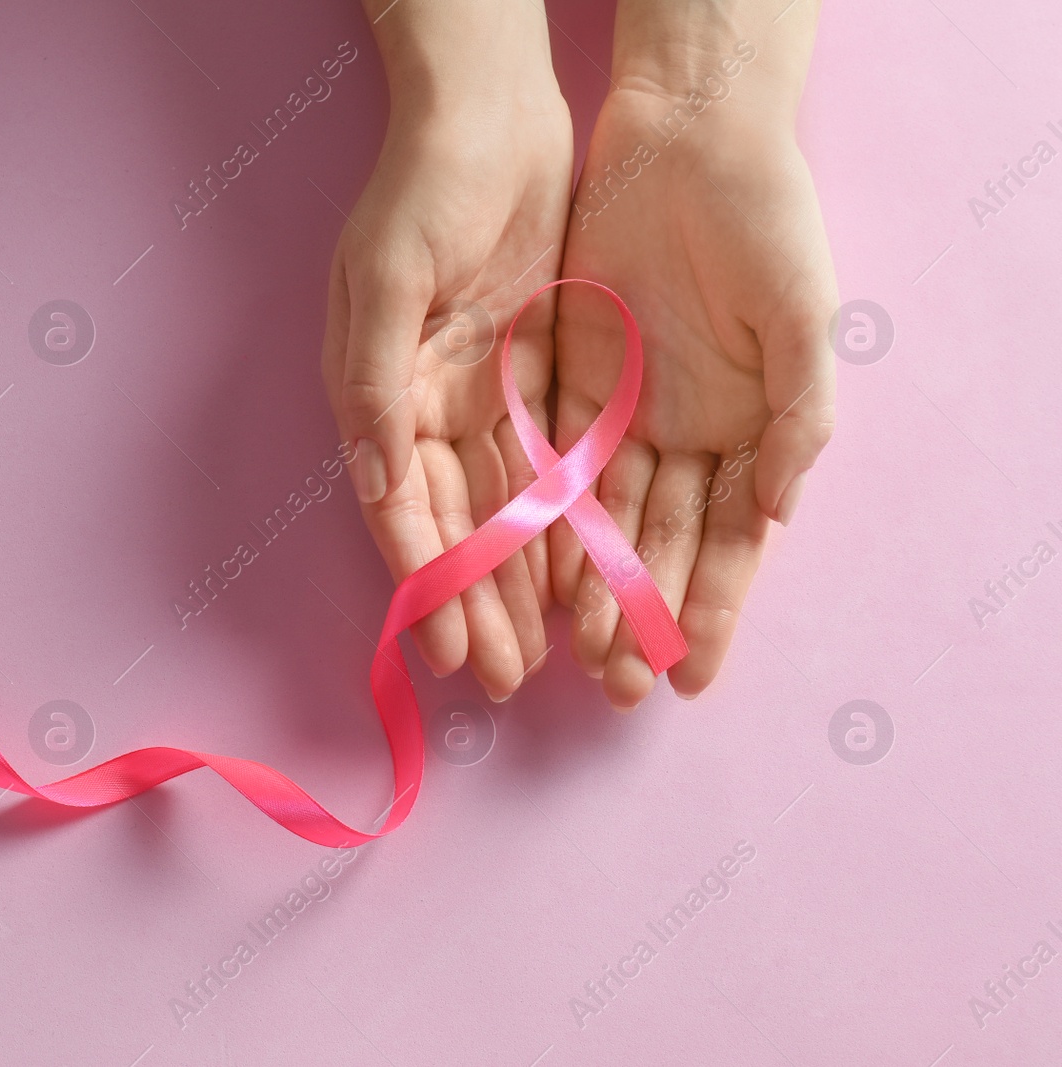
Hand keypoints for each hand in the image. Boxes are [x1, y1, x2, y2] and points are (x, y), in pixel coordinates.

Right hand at [322, 1, 572, 700]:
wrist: (492, 112)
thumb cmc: (421, 189)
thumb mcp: (385, 280)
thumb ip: (375, 386)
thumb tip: (376, 483)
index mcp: (379, 392)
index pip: (401, 507)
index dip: (425, 580)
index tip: (445, 649)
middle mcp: (427, 405)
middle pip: (456, 523)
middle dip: (477, 602)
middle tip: (501, 678)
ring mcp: (483, 392)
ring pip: (507, 507)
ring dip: (519, 580)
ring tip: (542, 652)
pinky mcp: (538, 372)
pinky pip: (552, 461)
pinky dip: (562, 518)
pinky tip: (577, 571)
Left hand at [551, 6, 837, 707]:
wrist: (685, 142)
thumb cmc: (766, 223)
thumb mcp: (803, 316)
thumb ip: (799, 415)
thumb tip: (780, 508)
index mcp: (751, 431)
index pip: (731, 543)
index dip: (714, 611)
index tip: (693, 680)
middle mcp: (685, 437)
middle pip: (660, 547)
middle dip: (642, 619)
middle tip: (617, 688)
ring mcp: (625, 416)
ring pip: (603, 521)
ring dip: (590, 588)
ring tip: (573, 656)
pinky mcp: (567, 384)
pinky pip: (552, 467)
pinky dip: (546, 522)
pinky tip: (534, 575)